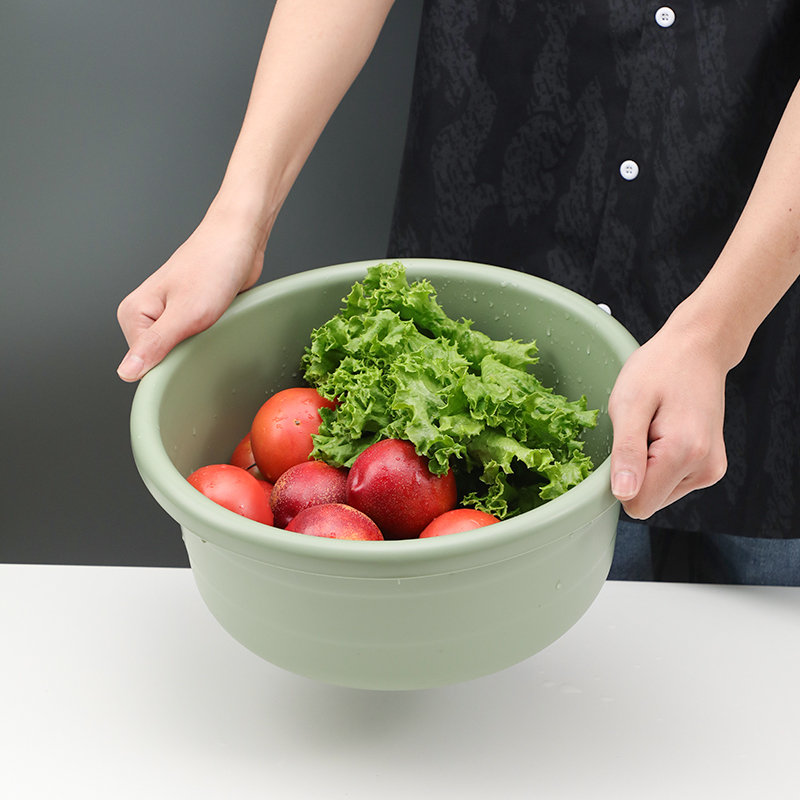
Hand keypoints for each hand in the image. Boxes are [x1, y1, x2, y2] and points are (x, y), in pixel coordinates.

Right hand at [116, 207, 265, 381]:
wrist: (239, 240)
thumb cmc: (213, 266)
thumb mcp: (185, 313)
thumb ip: (155, 344)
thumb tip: (126, 372)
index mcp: (134, 314)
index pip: (143, 365)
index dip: (170, 363)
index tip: (189, 348)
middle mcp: (147, 314)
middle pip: (163, 360)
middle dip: (187, 352)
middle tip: (204, 330)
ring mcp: (169, 314)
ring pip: (181, 350)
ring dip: (201, 344)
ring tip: (212, 322)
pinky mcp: (190, 314)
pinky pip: (197, 339)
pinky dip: (210, 336)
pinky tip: (218, 322)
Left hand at [607, 319, 728, 518]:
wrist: (698, 349)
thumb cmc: (660, 369)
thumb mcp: (629, 404)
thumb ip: (626, 453)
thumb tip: (624, 495)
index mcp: (683, 454)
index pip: (638, 504)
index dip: (620, 480)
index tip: (624, 445)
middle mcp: (704, 469)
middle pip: (649, 501)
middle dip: (635, 471)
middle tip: (640, 431)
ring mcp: (710, 470)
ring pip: (659, 493)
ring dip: (648, 466)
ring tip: (654, 427)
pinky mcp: (710, 468)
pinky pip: (670, 482)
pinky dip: (660, 462)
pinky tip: (664, 432)